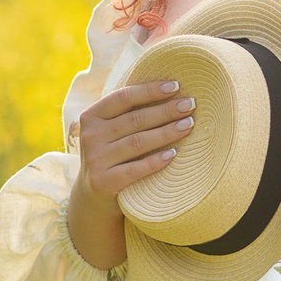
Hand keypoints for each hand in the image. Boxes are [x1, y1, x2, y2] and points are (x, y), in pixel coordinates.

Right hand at [65, 80, 194, 269]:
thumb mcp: (111, 129)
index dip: (150, 91)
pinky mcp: (104, 182)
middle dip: (166, 110)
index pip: (124, 97)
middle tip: (190, 104)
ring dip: (166, 132)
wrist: (93, 194)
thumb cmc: (112, 152)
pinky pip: (135, 169)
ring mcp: (96, 160)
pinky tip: (174, 154)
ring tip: (189, 125)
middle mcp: (90, 136)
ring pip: (137, 142)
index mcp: (92, 116)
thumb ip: (128, 112)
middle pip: (135, 120)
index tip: (177, 86)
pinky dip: (155, 161)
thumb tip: (170, 88)